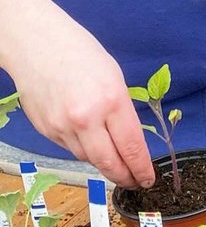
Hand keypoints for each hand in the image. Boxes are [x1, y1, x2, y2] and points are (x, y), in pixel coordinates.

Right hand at [7, 15, 153, 188]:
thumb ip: (121, 110)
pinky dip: (83, 150)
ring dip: (104, 163)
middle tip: (134, 182)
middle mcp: (86, 119)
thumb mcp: (114, 77)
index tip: (148, 178)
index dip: (141, 168)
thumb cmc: (81, 53)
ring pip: (88, 158)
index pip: (131, 146)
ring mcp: (62, 127)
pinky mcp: (46, 131)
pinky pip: (69, 149)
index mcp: (111, 100)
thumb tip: (128, 138)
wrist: (38, 44)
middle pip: (108, 162)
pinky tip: (90, 143)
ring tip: (115, 163)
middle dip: (124, 176)